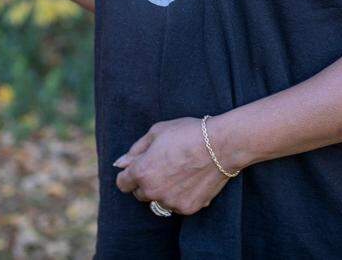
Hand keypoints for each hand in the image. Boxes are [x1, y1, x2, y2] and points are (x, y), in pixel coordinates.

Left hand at [113, 117, 234, 216]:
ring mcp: (170, 202)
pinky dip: (181, 196)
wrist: (220, 145)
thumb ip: (135, 150)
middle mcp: (153, 192)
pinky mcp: (188, 208)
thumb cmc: (187, 133)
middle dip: (146, 182)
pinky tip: (191, 179)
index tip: (140, 167)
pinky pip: (177, 205)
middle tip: (163, 165)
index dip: (129, 174)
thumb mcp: (156, 132)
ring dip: (163, 190)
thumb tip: (120, 163)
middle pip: (140, 194)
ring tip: (180, 171)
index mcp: (141, 172)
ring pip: (159, 201)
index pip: (122, 183)